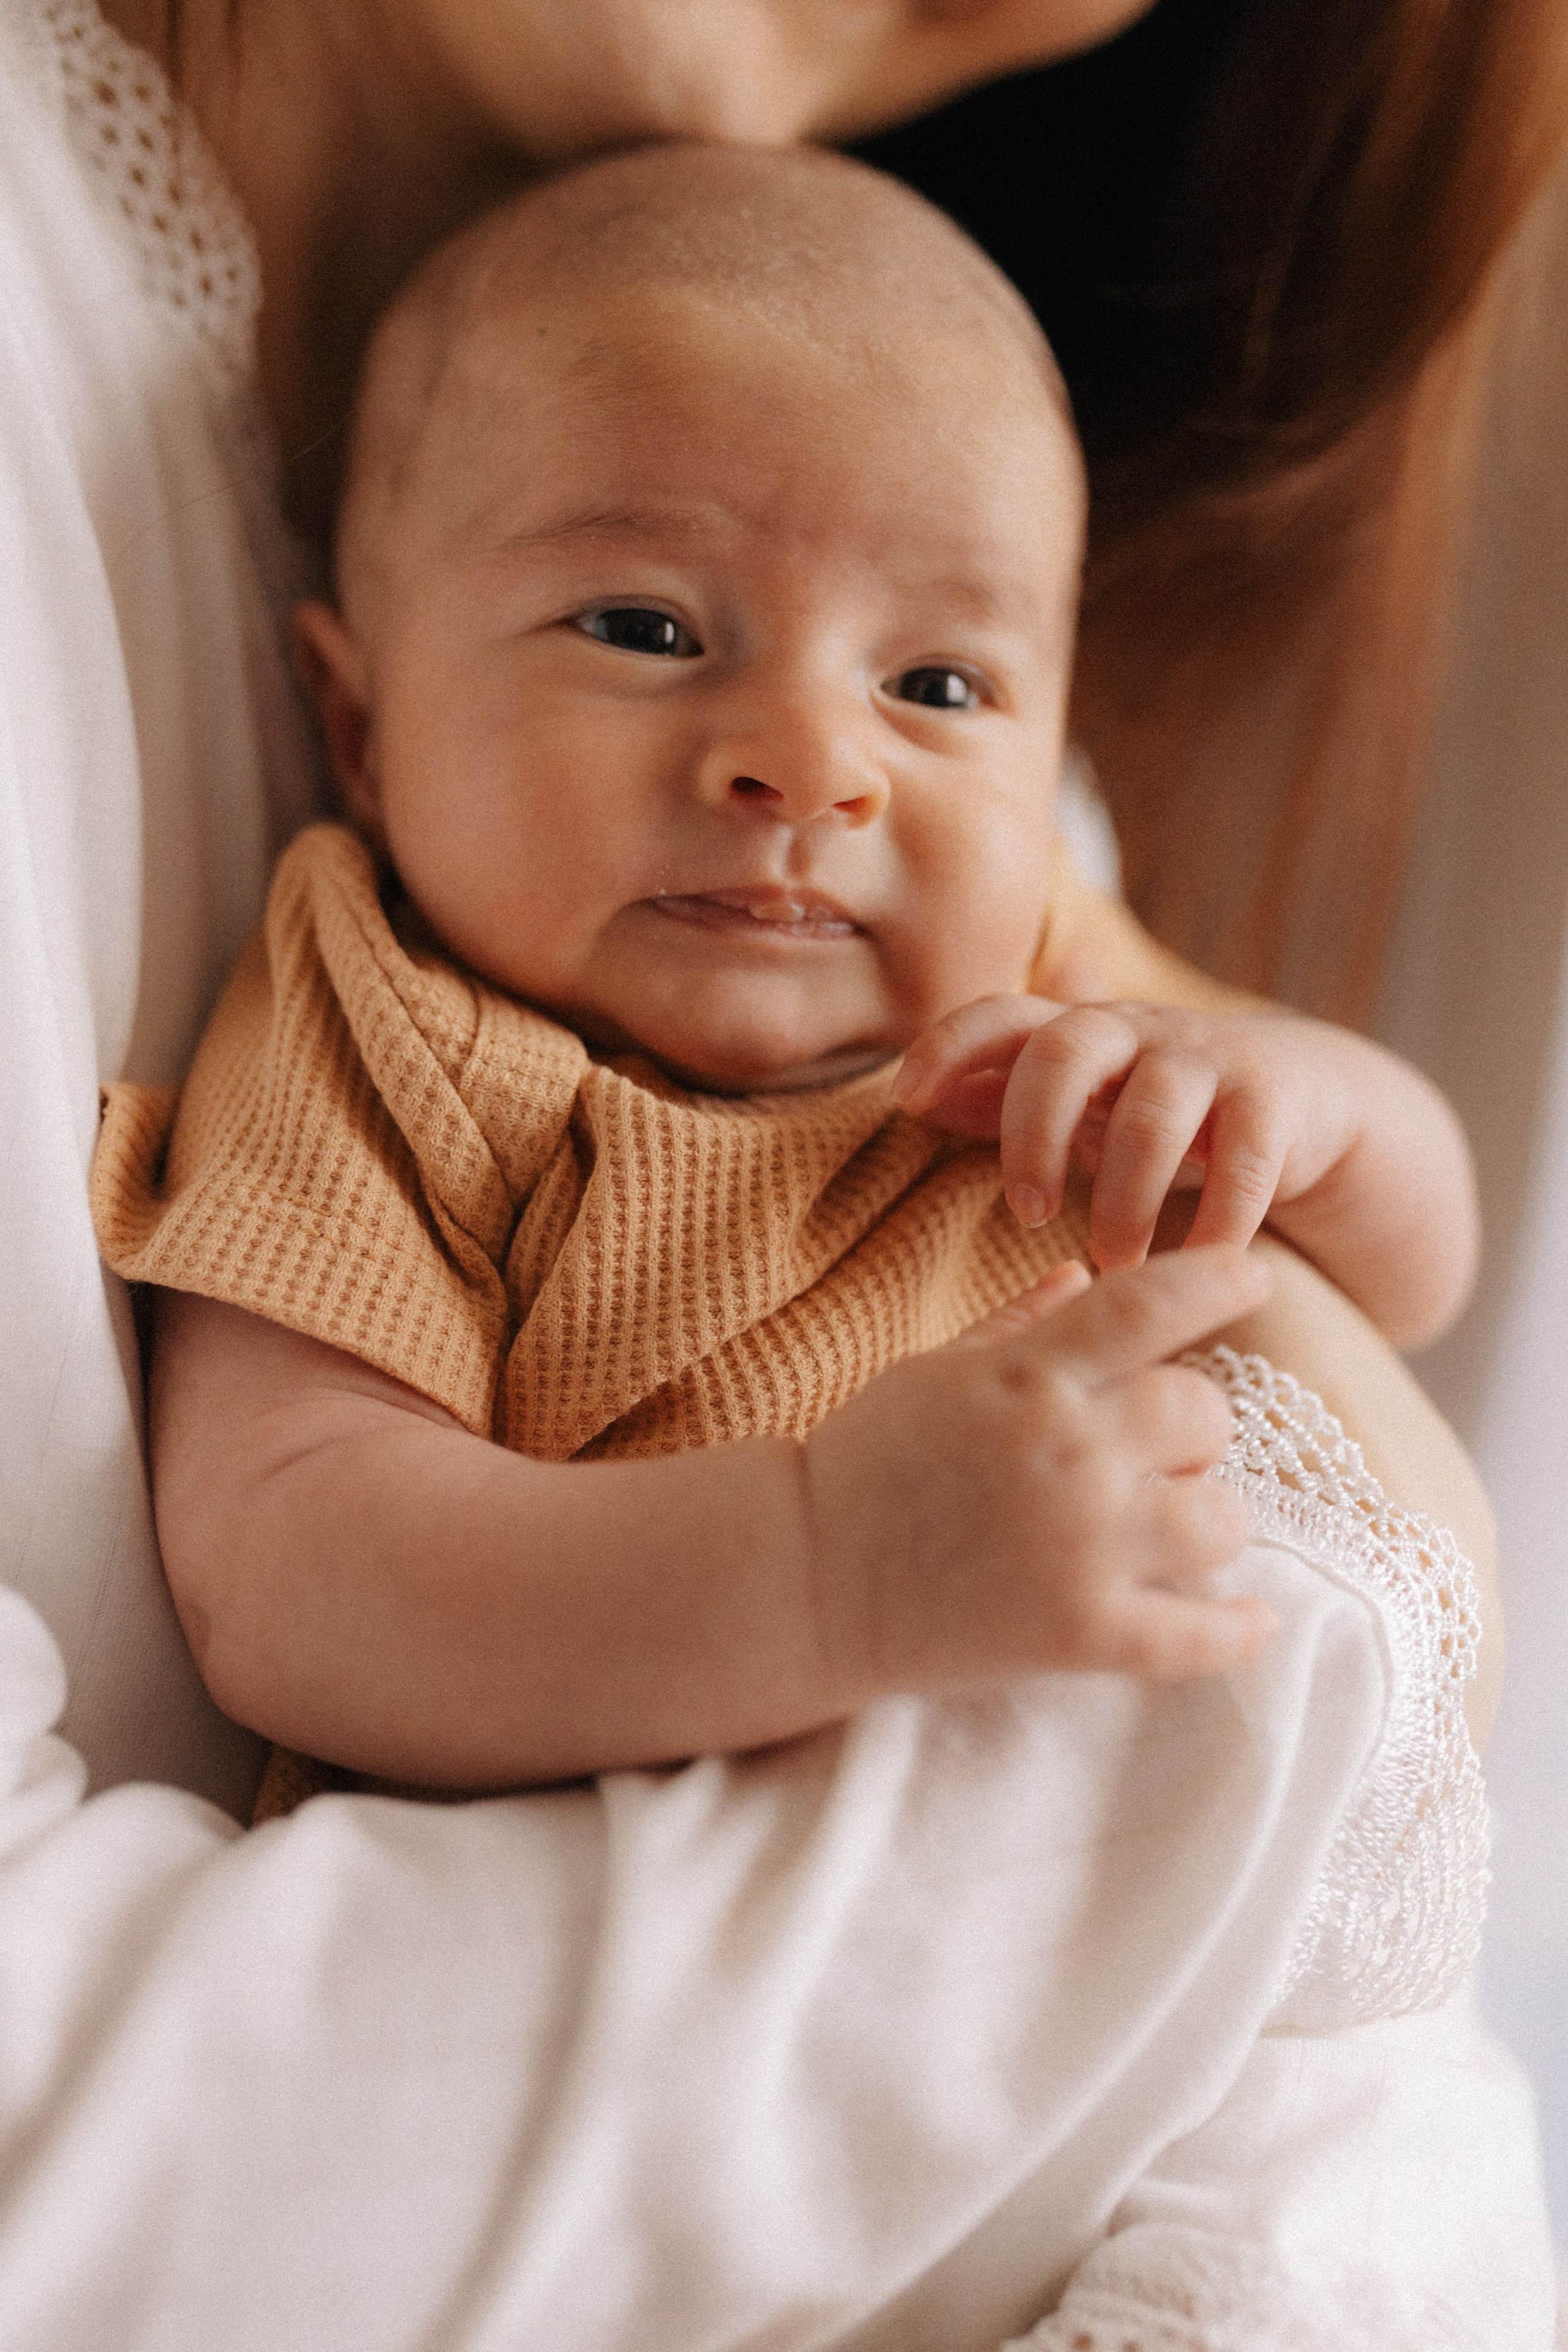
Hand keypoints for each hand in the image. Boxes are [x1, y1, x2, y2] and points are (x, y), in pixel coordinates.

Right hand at [802, 1244, 1274, 1690]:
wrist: (801, 1577)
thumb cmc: (866, 1463)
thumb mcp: (936, 1371)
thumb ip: (1020, 1322)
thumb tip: (1085, 1271)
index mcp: (1028, 1376)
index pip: (1153, 1303)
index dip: (1220, 1278)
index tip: (1253, 1275)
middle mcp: (1068, 1451)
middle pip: (1205, 1414)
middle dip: (1189, 1427)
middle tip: (1154, 1451)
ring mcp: (1080, 1547)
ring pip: (1222, 1519)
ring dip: (1206, 1518)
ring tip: (1172, 1529)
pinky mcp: (1080, 1634)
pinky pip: (1199, 1637)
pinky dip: (1238, 1631)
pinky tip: (1250, 1619)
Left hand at [893, 994, 1367, 1274]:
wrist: (1302, 1094)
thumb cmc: (1159, 1108)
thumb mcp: (1082, 1100)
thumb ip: (1004, 1097)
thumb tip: (916, 1100)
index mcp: (1077, 1033)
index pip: (1000, 1014)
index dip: (949, 1046)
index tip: (906, 1099)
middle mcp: (1136, 1032)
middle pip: (1067, 1052)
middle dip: (1035, 1134)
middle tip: (1031, 1215)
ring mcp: (1207, 1062)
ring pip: (1153, 1115)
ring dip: (1126, 1199)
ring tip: (1117, 1264)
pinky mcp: (1272, 1104)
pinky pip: (1244, 1163)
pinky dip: (1219, 1223)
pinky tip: (1197, 1269)